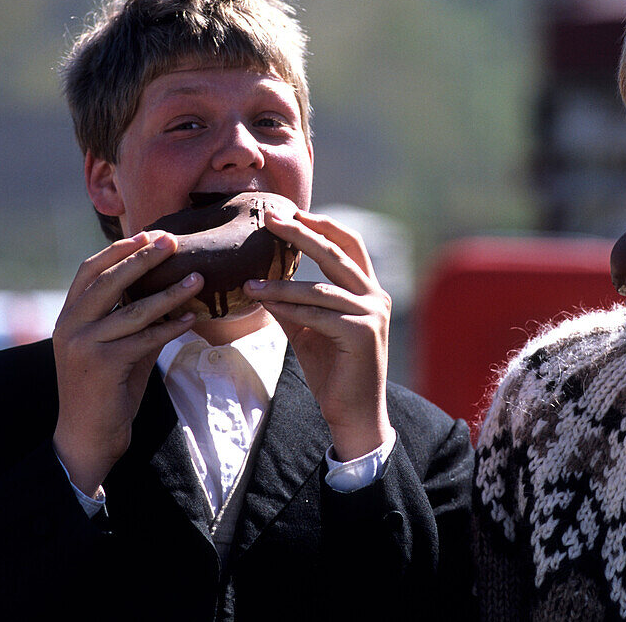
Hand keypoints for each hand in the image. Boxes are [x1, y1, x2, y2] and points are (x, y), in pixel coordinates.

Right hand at [52, 231, 204, 494]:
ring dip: (170, 292)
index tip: (148, 234)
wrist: (88, 434)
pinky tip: (192, 319)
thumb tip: (169, 289)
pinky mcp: (103, 365)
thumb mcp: (115, 344)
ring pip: (133, 309)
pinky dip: (171, 327)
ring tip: (198, 279)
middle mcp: (70, 325)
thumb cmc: (107, 387)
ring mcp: (84, 344)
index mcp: (69, 314)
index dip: (119, 249)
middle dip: (143, 258)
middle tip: (173, 242)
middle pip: (109, 280)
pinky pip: (145, 339)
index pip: (90, 270)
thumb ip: (131, 317)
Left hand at [245, 210, 391, 461]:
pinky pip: (317, 314)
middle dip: (302, 233)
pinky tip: (264, 302)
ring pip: (320, 289)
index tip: (292, 212)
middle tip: (271, 219)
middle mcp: (375, 297)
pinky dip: (288, 307)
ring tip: (250, 280)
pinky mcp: (362, 334)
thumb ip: (293, 304)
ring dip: (281, 283)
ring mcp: (372, 314)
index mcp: (368, 291)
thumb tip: (260, 280)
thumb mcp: (308, 330)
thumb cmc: (333, 372)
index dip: (322, 225)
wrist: (353, 413)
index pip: (349, 245)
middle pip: (337, 253)